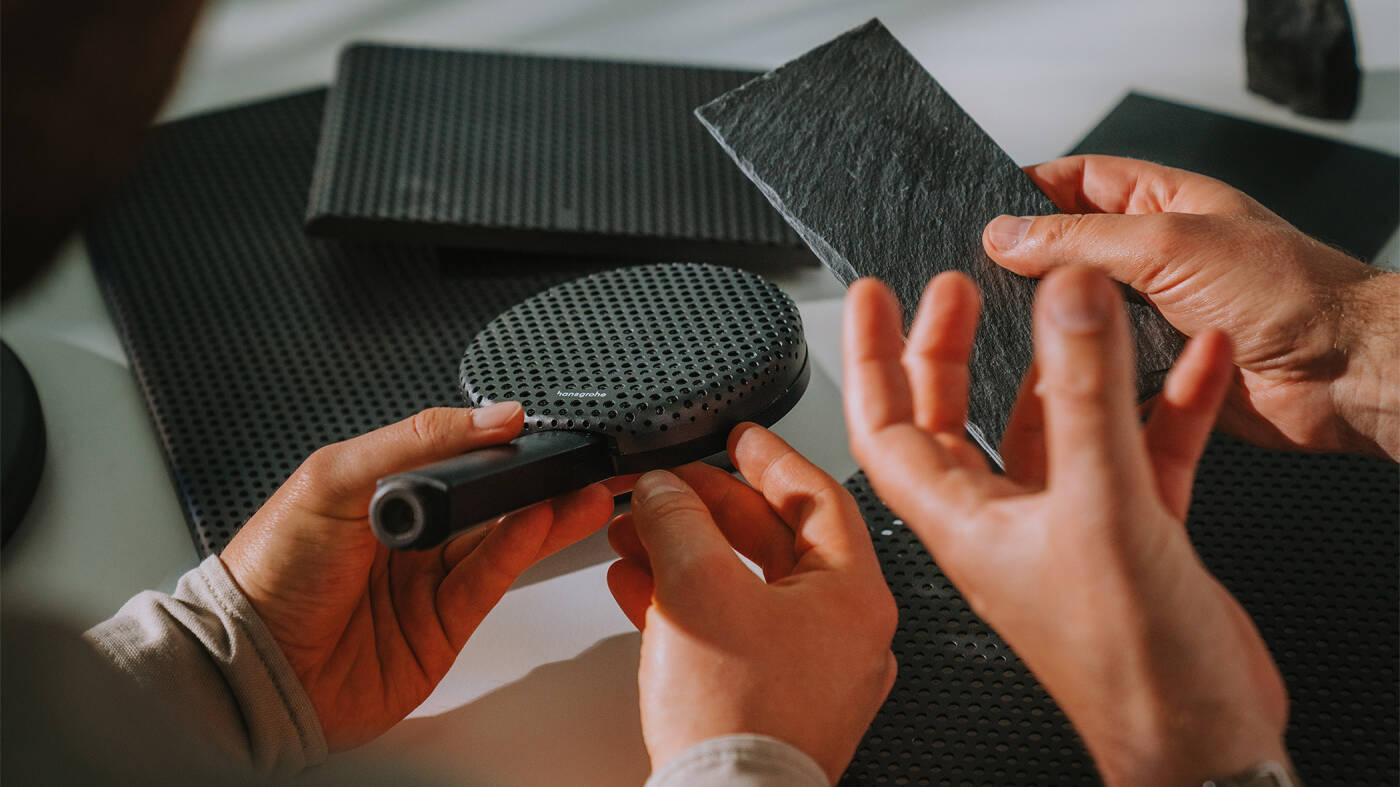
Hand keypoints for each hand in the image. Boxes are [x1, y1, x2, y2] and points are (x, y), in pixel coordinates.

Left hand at [220, 404, 621, 749]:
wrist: (254, 668)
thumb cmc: (269, 572)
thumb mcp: (333, 479)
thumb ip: (414, 442)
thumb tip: (488, 417)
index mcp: (375, 492)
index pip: (451, 456)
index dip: (492, 442)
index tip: (529, 426)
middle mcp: (405, 536)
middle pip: (486, 500)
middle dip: (533, 480)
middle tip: (576, 460)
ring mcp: (426, 581)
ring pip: (500, 539)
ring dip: (543, 514)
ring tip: (580, 491)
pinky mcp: (444, 627)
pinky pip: (491, 581)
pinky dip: (520, 551)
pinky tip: (541, 524)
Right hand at [606, 425, 896, 782]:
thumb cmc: (738, 720)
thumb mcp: (698, 587)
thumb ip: (679, 519)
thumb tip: (665, 489)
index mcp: (855, 597)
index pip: (817, 499)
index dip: (769, 458)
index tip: (738, 438)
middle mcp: (845, 636)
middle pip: (775, 543)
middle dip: (708, 511)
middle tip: (668, 489)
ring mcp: (810, 674)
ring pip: (745, 588)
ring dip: (686, 554)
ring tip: (635, 534)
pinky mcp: (771, 704)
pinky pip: (729, 632)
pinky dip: (684, 604)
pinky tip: (637, 590)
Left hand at [843, 267, 1289, 784]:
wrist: (1204, 740)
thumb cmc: (1129, 665)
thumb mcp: (1100, 509)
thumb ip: (1087, 397)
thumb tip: (1068, 300)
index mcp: (962, 521)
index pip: (884, 426)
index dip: (870, 357)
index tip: (869, 296)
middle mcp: (1003, 521)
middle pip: (952, 420)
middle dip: (947, 349)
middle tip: (955, 287)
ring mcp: (1066, 527)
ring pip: (1047, 427)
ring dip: (1057, 366)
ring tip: (1065, 305)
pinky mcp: (1129, 536)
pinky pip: (1136, 449)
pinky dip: (1158, 404)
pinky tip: (1192, 364)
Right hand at [983, 154, 1398, 458]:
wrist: (1345, 375)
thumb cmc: (1292, 293)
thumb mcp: (1170, 243)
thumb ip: (1081, 238)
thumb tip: (1005, 235)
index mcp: (1161, 202)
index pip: (1075, 181)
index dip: (1027, 193)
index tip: (982, 215)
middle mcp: (1153, 256)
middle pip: (1065, 252)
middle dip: (1026, 267)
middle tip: (985, 279)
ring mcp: (1150, 315)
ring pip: (1074, 316)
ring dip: (1052, 326)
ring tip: (1020, 331)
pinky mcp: (1149, 369)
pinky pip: (1094, 367)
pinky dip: (1074, 372)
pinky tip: (1052, 374)